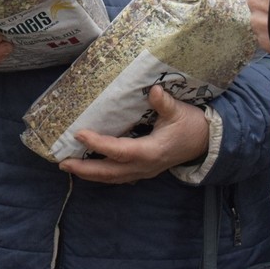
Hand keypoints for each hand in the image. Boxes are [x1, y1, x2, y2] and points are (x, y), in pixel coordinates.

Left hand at [57, 85, 208, 183]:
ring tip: (69, 166)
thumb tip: (154, 91)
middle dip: (85, 169)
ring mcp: (143, 171)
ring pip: (112, 177)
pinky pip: (119, 176)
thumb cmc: (191, 125)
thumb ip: (164, 103)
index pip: (119, 150)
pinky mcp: (143, 170)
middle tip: (62, 162)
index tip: (80, 134)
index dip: (98, 144)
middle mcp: (144, 166)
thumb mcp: (179, 111)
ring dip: (90, 173)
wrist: (207, 142)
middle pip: (110, 172)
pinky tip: (89, 167)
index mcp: (151, 151)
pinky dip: (102, 173)